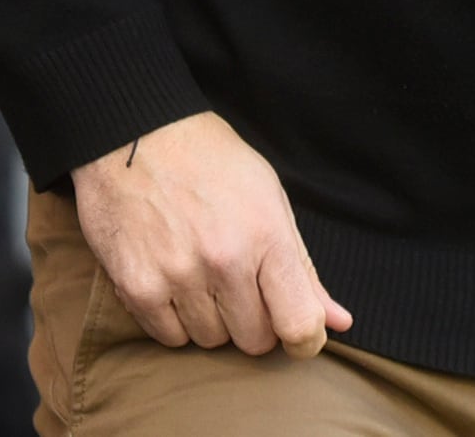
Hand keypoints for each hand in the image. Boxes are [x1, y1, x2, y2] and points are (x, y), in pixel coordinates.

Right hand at [72, 112, 352, 358]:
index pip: (299, 323)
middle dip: (253, 321)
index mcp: (266, 236)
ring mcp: (178, 275)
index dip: (305, 340)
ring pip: (211, 340)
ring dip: (211, 319)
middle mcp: (224, 260)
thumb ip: (302, 267)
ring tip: (200, 273)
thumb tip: (338, 322)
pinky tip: (172, 280)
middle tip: (239, 284)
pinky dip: (174, 319)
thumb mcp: (270, 199)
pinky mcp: (137, 287)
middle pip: (255, 341)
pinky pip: (168, 337)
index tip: (298, 336)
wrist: (136, 134)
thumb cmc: (211, 163)